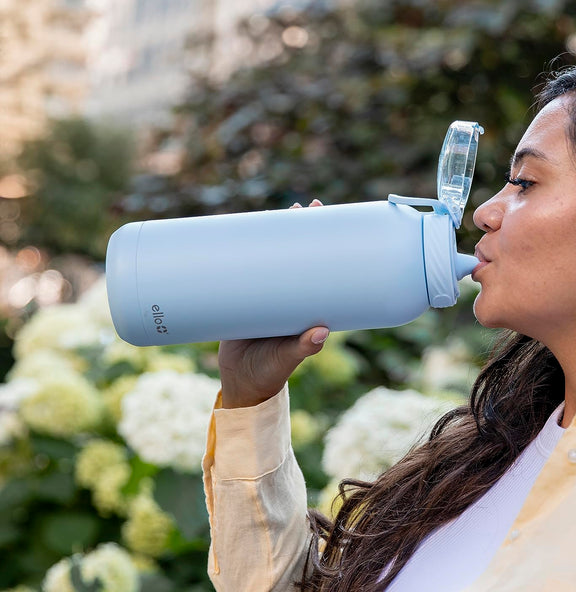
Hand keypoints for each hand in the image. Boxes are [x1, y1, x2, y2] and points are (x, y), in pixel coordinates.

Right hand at [217, 199, 326, 407]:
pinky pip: (242, 271)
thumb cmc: (271, 373)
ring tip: (270, 212)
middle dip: (297, 229)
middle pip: (294, 255)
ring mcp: (264, 295)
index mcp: (305, 305)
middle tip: (300, 206)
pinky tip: (234, 237)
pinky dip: (239, 255)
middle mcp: (287, 296)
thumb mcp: (287, 359)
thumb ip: (303, 348)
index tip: (325, 219)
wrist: (242, 384)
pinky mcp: (241, 300)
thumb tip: (321, 332)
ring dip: (269, 236)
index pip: (318, 266)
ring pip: (268, 258)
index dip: (322, 242)